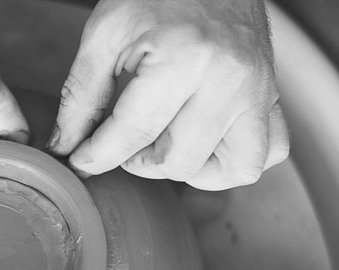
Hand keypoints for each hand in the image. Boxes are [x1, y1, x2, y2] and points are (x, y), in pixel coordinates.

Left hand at [47, 0, 288, 189]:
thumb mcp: (106, 33)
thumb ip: (81, 95)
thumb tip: (65, 147)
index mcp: (183, 57)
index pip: (131, 135)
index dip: (96, 157)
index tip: (81, 161)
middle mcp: (229, 79)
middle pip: (178, 161)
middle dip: (139, 162)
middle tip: (123, 140)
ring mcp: (258, 89)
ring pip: (234, 168)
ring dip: (191, 167)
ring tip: (164, 142)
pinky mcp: (273, 94)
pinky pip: (269, 151)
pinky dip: (236, 160)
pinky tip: (204, 141)